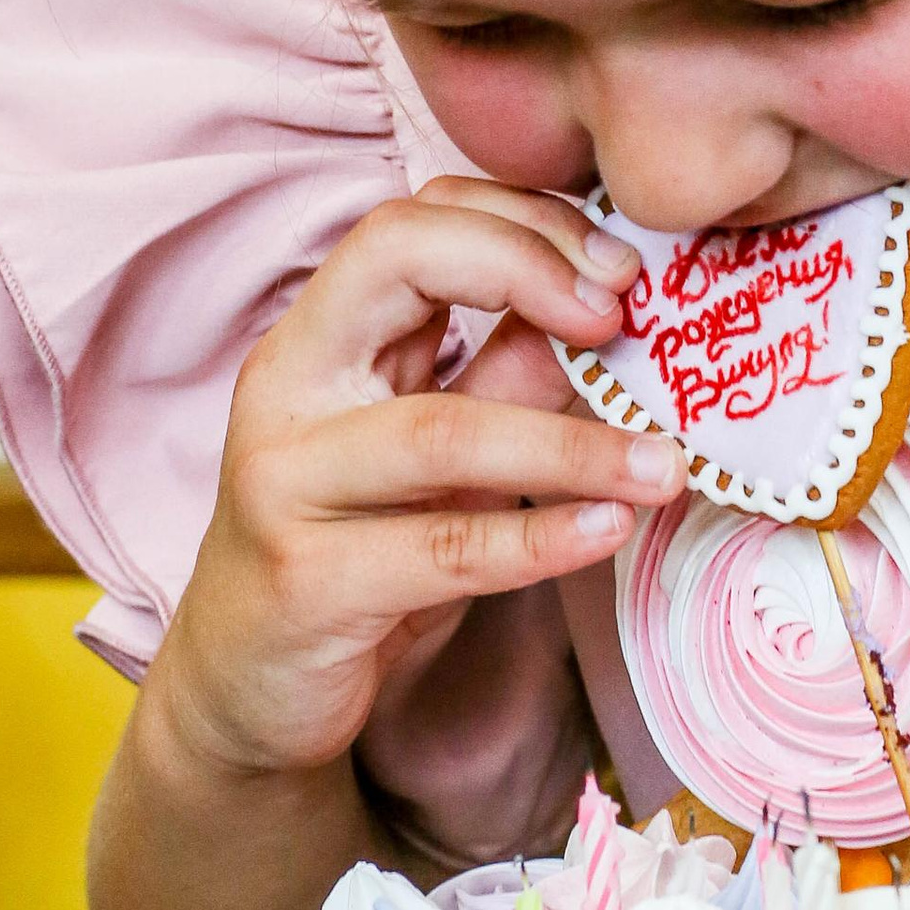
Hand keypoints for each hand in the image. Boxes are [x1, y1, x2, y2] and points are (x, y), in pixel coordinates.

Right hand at [147, 179, 681, 787]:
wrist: (245, 687)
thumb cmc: (353, 548)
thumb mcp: (438, 452)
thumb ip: (507, 373)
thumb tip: (618, 306)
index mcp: (317, 337)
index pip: (409, 222)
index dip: (520, 224)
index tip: (617, 270)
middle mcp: (288, 388)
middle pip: (397, 264)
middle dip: (527, 267)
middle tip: (626, 317)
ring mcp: (285, 483)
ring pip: (441, 429)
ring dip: (571, 441)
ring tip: (663, 463)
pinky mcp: (308, 583)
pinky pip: (441, 551)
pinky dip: (538, 539)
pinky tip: (610, 529)